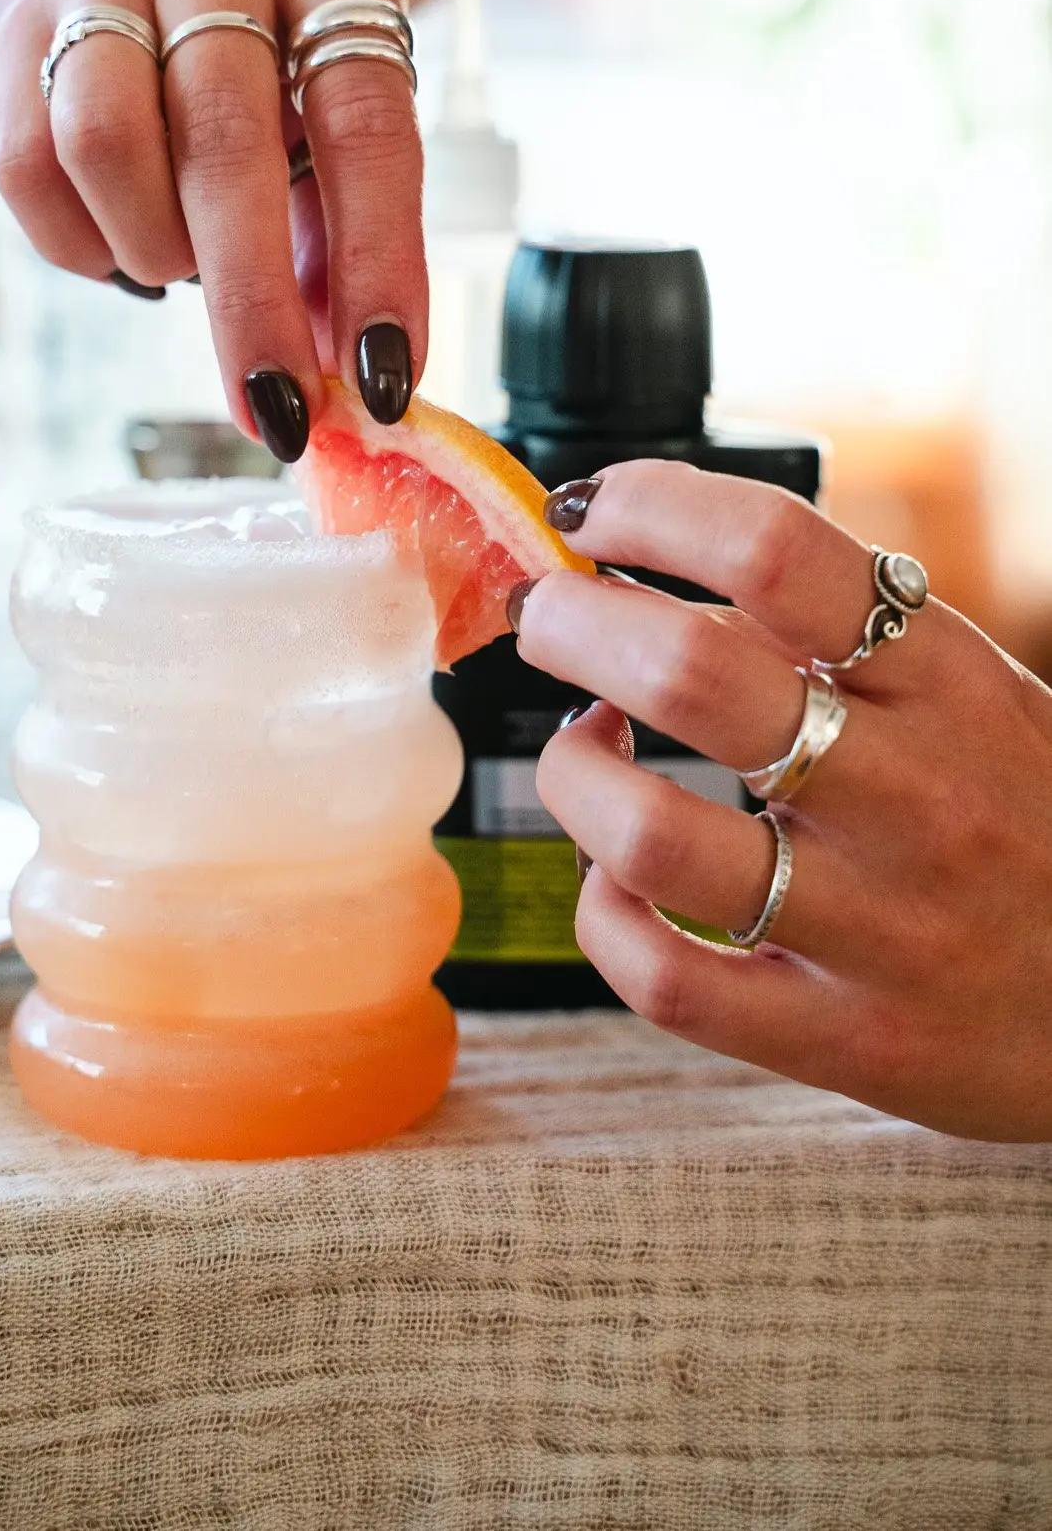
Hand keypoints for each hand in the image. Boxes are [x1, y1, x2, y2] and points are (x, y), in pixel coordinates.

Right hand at [0, 0, 424, 460]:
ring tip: (191, 268)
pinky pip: (23, 160)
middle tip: (277, 408)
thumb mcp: (357, 96)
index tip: (384, 376)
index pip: (362, 121)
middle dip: (254, 304)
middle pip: (224, 142)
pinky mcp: (18, 11)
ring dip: (157, 251)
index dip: (376, 263)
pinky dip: (79, 242)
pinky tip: (127, 249)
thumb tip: (348, 380)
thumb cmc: (307, 34)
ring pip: (103, 144)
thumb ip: (351, 224)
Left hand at [512, 459, 1051, 1140]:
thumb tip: (658, 580)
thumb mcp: (974, 698)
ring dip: (570, 771)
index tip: (590, 513)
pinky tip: (610, 875)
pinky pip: (665, 978)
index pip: (779, 552)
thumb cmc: (1031, 822)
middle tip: (546, 618)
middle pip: (689, 673)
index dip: (652, 510)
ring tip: (582, 747)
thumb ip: (836, 636)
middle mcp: (916, 795)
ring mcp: (879, 927)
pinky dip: (601, 913)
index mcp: (951, 683)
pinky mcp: (843, 1039)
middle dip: (571, 626)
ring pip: (648, 833)